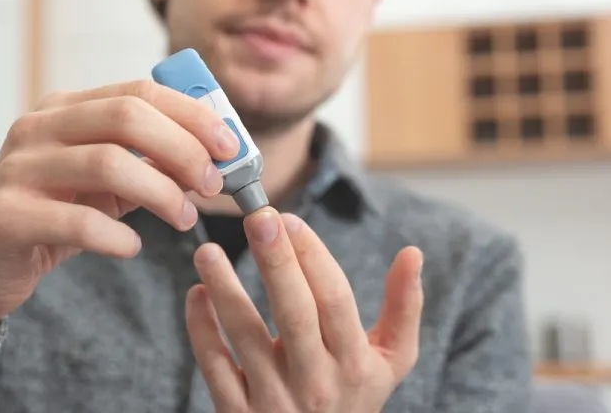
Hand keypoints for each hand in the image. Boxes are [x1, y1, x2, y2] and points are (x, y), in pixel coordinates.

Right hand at [0, 80, 240, 368]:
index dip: (192, 115)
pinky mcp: (5, 216)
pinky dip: (117, 235)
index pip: (138, 92)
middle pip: (126, 117)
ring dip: (161, 192)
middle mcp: (37, 127)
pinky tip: (132, 246)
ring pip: (107, 164)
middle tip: (214, 184)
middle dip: (183, 149)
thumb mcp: (104, 184)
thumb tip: (216, 157)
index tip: (231, 146)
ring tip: (185, 218)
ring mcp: (16, 169)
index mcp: (63, 109)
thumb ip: (149, 164)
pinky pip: (76, 221)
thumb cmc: (52, 218)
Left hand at [185, 208, 423, 412]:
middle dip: (275, 261)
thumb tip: (413, 253)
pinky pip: (214, 366)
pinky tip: (197, 294)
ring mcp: (274, 401)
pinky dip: (201, 328)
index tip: (290, 220)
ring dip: (225, 289)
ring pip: (246, 336)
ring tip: (208, 251)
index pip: (335, 301)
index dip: (314, 257)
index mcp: (354, 363)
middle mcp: (316, 383)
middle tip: (257, 217)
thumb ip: (404, 308)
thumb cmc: (353, 396)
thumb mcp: (390, 361)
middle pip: (295, 313)